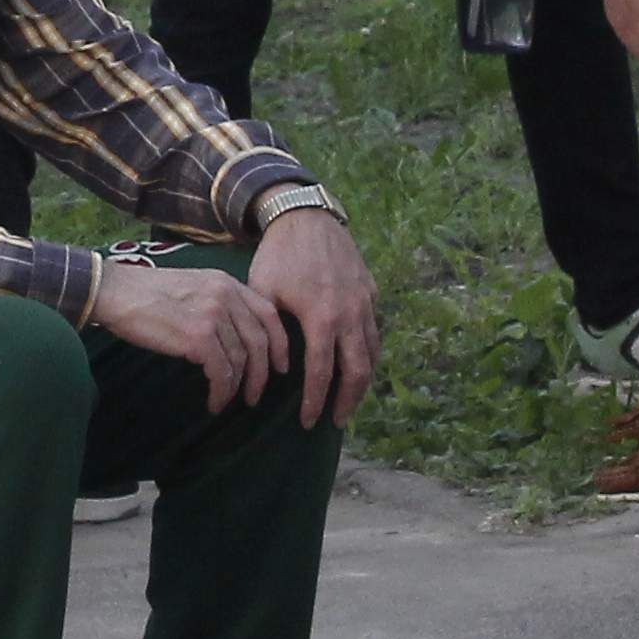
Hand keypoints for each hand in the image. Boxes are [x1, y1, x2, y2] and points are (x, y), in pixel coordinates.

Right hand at [86, 258, 292, 417]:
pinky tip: (214, 401)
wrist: (117, 292)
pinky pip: (222, 372)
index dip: (280, 343)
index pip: (268, 313)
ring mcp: (213, 315)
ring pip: (241, 359)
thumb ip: (218, 302)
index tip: (280, 366)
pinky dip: (222, 392)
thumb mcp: (193, 285)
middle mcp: (226, 296)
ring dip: (237, 387)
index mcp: (227, 282)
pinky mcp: (198, 337)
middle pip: (260, 340)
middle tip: (255, 395)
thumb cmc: (147, 293)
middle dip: (263, 373)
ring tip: (227, 399)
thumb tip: (235, 338)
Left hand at [250, 207, 379, 428]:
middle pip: (358, 371)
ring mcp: (365, 303)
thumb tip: (275, 368)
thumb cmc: (278, 256)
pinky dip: (369, 354)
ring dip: (364, 382)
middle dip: (348, 401)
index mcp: (322, 318)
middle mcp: (350, 314)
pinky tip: (358, 365)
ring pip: (373, 353)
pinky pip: (375, 331)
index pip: (322, 373)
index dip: (315, 401)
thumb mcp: (264, 293)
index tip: (308, 422)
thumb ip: (270, 332)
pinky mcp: (371, 292)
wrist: (306, 216)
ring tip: (350, 401)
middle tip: (337, 421)